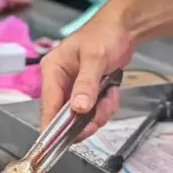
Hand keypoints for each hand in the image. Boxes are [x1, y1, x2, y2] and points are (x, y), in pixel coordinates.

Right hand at [39, 3, 133, 138]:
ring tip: (109, 96)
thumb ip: (86, 84)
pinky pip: (94, 111)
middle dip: (85, 120)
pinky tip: (111, 92)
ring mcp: (74, 89)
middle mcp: (60, 82)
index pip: (48, 105)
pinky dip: (105, 107)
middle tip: (98, 118)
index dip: (52, 126)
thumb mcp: (95, 58)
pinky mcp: (87, 93)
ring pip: (82, 117)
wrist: (124, 28)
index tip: (58, 143)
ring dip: (99, 113)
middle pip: (65, 116)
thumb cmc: (105, 34)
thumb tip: (78, 108)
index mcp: (53, 71)